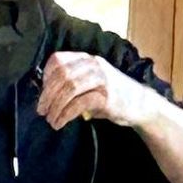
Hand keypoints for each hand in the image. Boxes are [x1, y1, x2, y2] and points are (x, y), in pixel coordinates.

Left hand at [36, 51, 154, 130]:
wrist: (141, 104)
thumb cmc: (112, 95)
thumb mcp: (91, 82)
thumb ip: (72, 83)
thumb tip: (46, 96)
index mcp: (87, 59)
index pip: (59, 59)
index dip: (46, 76)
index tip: (42, 93)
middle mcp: (94, 65)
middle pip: (62, 75)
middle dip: (47, 95)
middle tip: (41, 110)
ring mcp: (102, 79)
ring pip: (69, 88)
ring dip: (55, 106)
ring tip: (51, 119)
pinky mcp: (107, 96)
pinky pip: (79, 103)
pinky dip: (66, 114)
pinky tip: (61, 122)